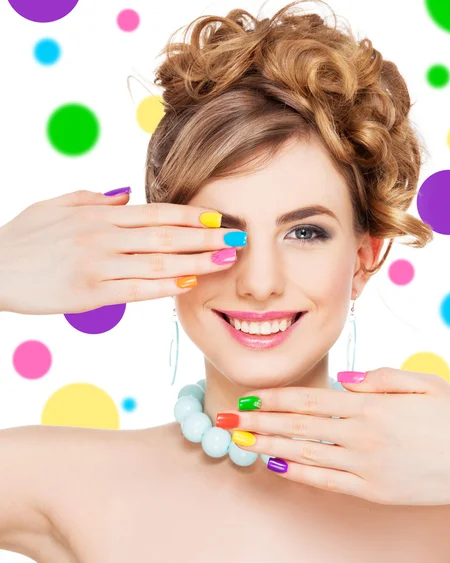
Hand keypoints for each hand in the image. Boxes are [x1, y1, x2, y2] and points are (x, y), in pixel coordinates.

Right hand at [0, 189, 244, 314]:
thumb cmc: (24, 237)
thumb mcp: (56, 206)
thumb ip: (94, 199)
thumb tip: (127, 194)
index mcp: (98, 214)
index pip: (155, 212)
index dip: (191, 214)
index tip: (219, 217)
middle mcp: (103, 236)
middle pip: (165, 235)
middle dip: (205, 237)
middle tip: (237, 239)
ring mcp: (98, 265)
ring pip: (157, 262)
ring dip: (196, 261)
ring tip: (225, 262)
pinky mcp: (90, 294)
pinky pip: (136, 289)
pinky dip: (164, 287)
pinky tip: (188, 284)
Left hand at [219, 367, 449, 504]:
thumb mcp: (423, 384)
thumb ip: (380, 378)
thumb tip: (345, 379)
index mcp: (371, 406)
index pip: (310, 399)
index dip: (274, 399)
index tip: (248, 398)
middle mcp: (363, 435)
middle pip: (299, 426)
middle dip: (259, 422)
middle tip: (226, 420)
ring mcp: (366, 466)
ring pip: (306, 453)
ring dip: (268, 447)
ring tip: (239, 443)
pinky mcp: (374, 491)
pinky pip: (328, 481)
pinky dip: (300, 473)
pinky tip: (276, 467)